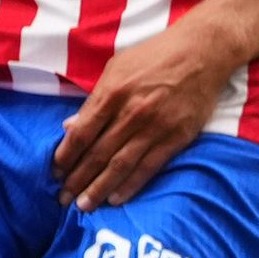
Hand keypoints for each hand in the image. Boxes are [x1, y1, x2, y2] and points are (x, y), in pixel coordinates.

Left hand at [53, 21, 249, 208]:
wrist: (203, 51)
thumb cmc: (156, 55)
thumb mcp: (118, 67)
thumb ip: (94, 99)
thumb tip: (69, 126)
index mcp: (113, 93)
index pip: (81, 133)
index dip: (65, 156)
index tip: (55, 172)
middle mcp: (132, 113)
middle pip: (97, 154)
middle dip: (77, 179)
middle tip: (62, 199)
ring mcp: (155, 127)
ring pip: (120, 165)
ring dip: (99, 188)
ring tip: (84, 206)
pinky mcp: (177, 137)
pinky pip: (149, 167)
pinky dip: (131, 185)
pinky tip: (117, 198)